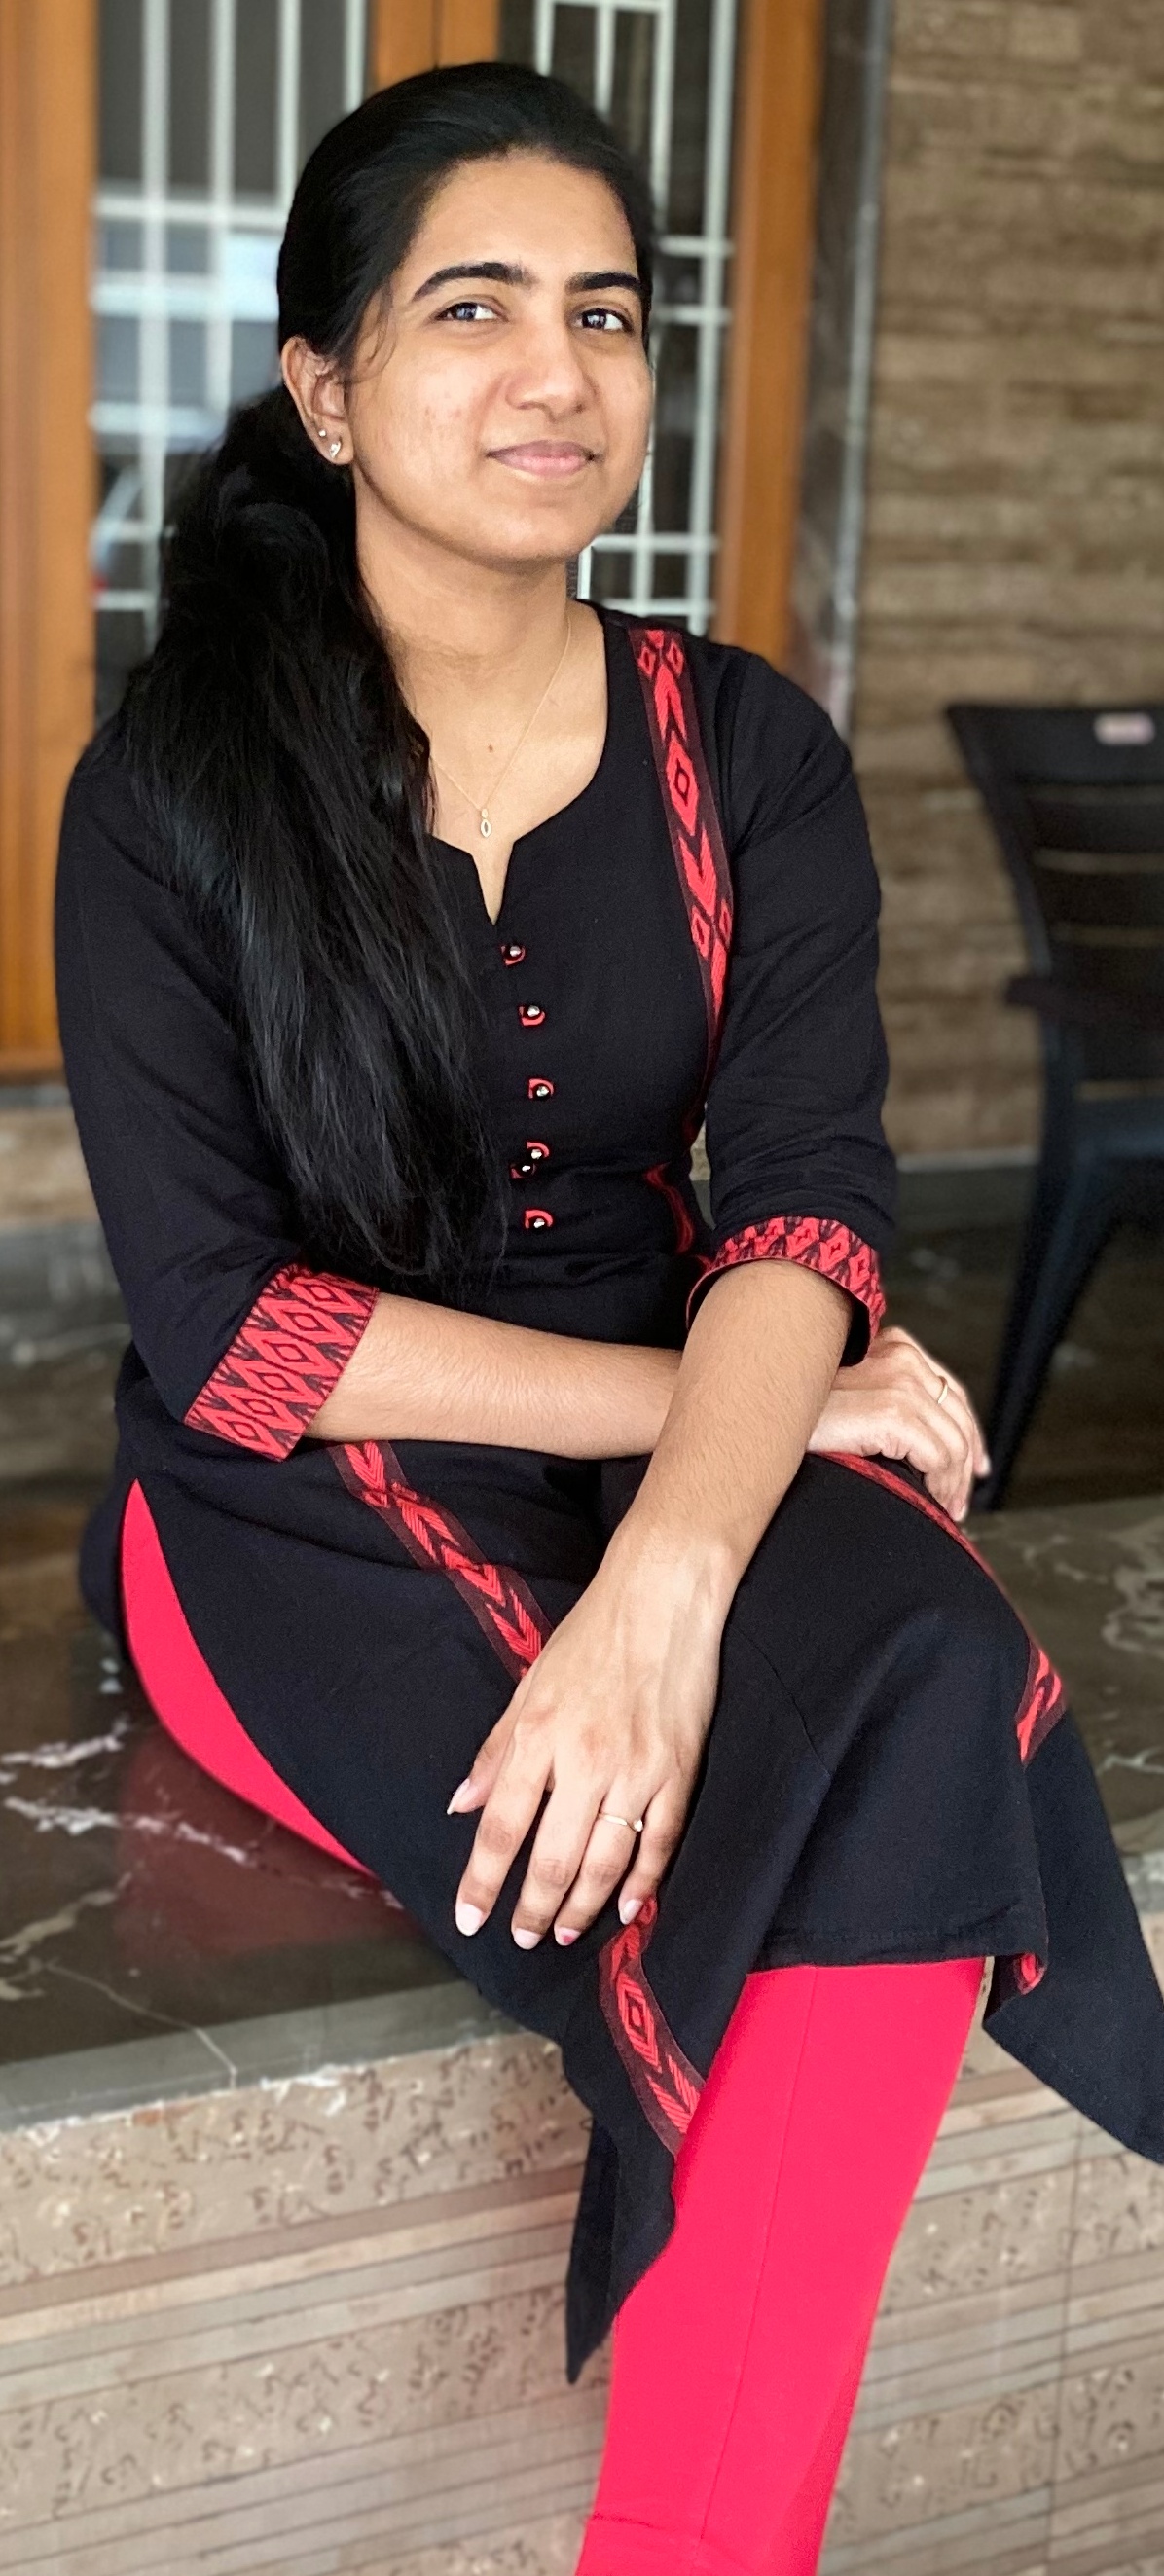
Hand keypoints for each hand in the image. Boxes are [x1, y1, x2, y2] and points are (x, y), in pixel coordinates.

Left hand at [445, 1528, 727, 1950]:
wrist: (663, 1596)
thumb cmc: (590, 1636)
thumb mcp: (529, 1687)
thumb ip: (497, 1752)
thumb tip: (462, 1806)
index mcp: (539, 1738)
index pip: (501, 1828)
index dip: (481, 1881)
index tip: (469, 1919)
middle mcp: (584, 1761)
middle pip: (552, 1859)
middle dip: (534, 1909)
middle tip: (523, 1938)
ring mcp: (637, 1770)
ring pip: (605, 1861)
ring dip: (582, 1907)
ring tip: (566, 1933)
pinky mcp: (679, 1770)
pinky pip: (661, 1840)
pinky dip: (644, 1880)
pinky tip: (627, 1907)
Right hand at [807, 1324, 987, 1521]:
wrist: (762, 1432)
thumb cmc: (798, 1425)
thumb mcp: (850, 1403)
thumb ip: (886, 1404)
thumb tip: (930, 1444)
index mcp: (890, 1345)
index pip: (948, 1389)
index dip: (969, 1431)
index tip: (975, 1468)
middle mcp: (899, 1354)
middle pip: (958, 1414)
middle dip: (964, 1463)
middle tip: (957, 1503)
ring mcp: (897, 1381)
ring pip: (953, 1441)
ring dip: (952, 1482)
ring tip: (943, 1508)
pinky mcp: (892, 1412)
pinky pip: (938, 1457)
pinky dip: (939, 1484)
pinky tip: (929, 1500)